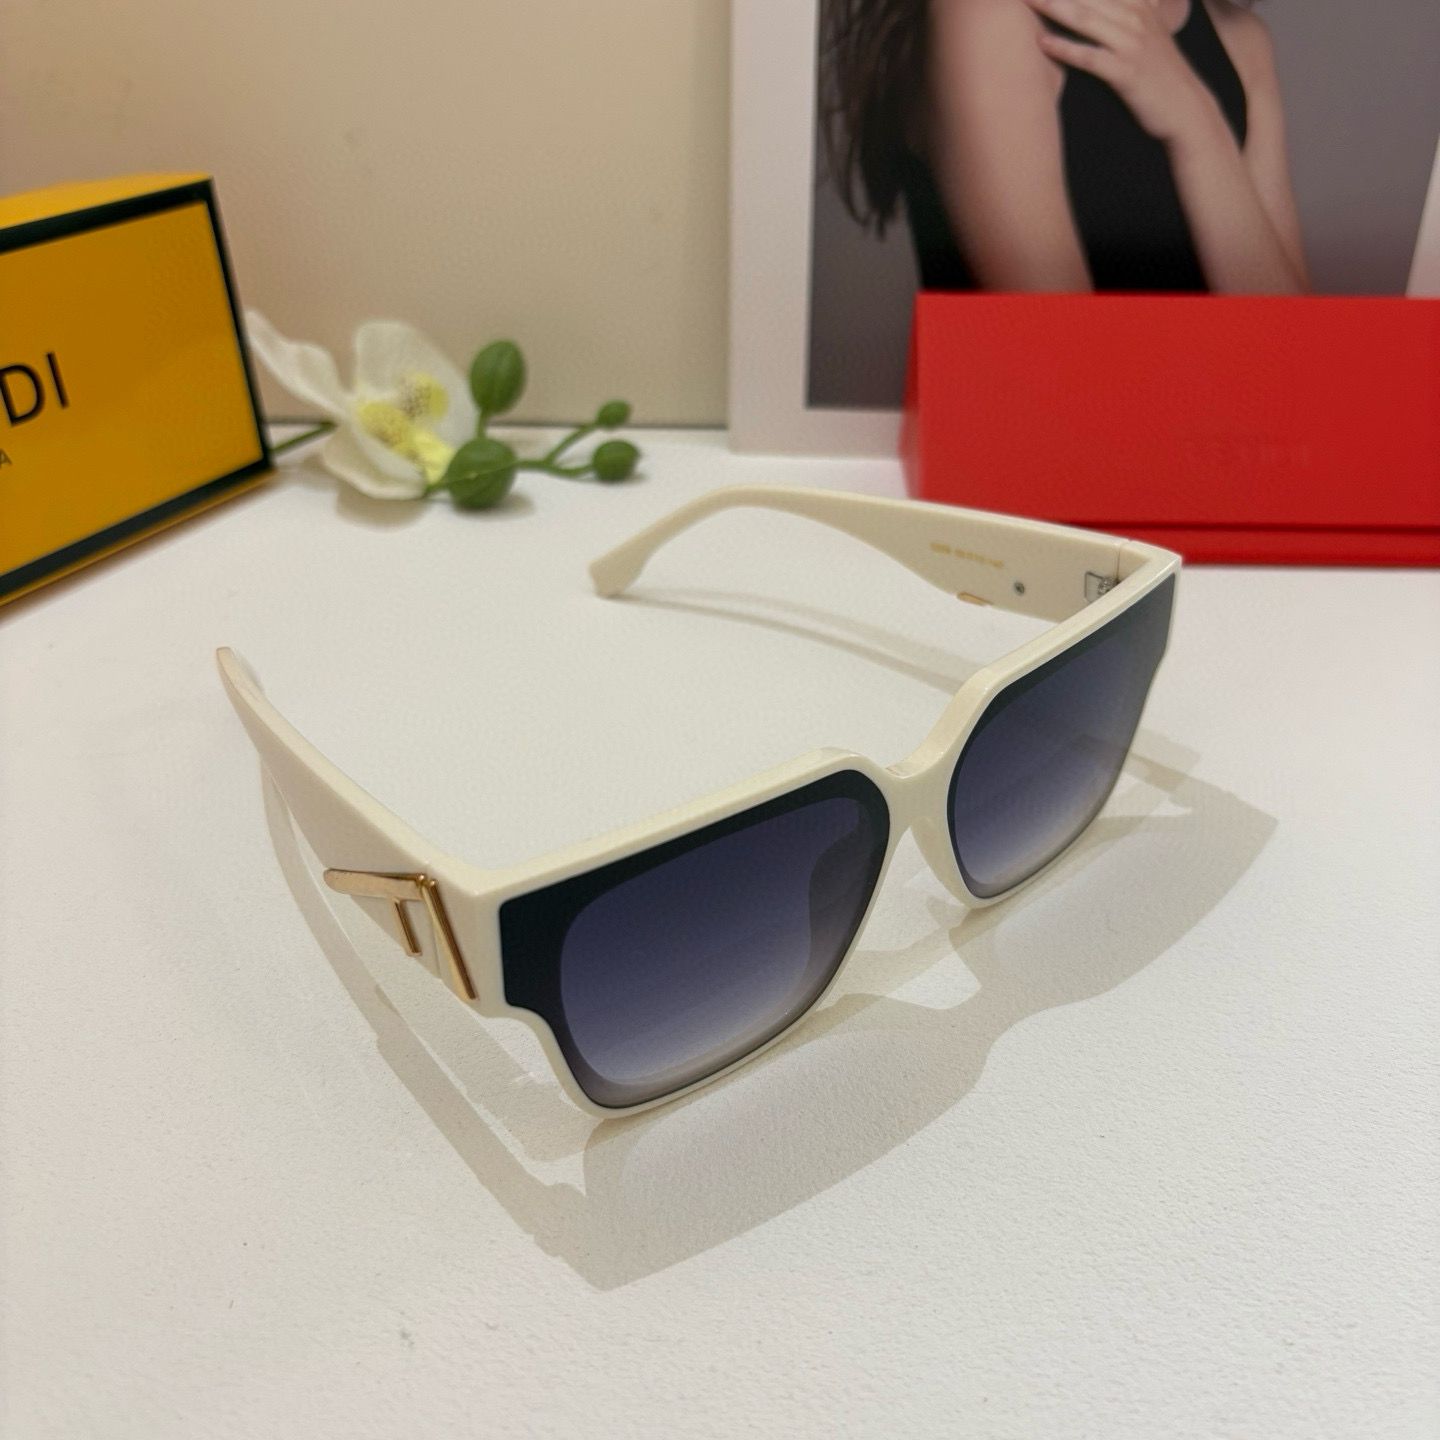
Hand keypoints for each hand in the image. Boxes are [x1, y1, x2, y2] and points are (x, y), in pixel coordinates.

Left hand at [1023, 0, 1220, 145]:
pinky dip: (1066, 49)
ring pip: (1086, 19)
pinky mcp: (1126, 72)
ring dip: (1054, 7)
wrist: (1186, 108)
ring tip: (1027, 0)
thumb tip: (1133, 0)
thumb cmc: (1162, 72)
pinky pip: (1090, 57)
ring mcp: (1132, 44)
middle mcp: (1136, 17)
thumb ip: (1137, 6)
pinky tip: (1042, 43)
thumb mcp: (1152, 29)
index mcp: (1140, 4)